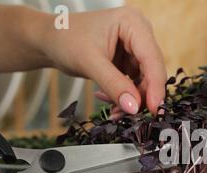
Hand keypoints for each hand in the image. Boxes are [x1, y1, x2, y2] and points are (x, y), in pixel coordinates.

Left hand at [41, 5, 166, 117]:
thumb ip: (114, 85)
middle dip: (140, 96)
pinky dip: (124, 97)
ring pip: (145, 82)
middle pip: (152, 72)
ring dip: (131, 100)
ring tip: (112, 110)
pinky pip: (135, 85)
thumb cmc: (65, 39)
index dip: (156, 86)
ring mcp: (136, 49)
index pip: (152, 59)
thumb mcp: (89, 62)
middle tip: (125, 115)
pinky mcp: (131, 61)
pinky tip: (106, 97)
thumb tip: (134, 107)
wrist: (51, 40)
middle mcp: (140, 34)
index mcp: (133, 23)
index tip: (154, 110)